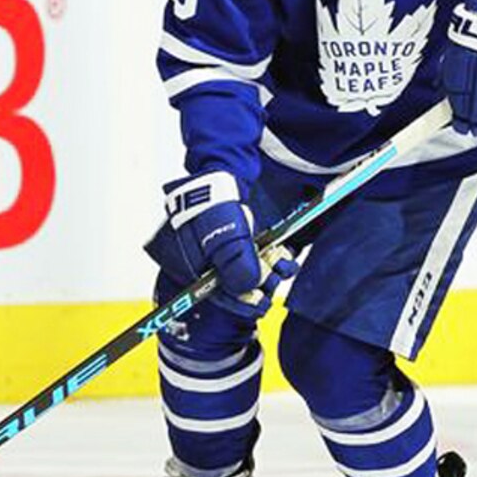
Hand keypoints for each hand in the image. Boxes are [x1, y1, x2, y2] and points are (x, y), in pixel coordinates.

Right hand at [147, 170, 298, 317]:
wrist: (221, 170)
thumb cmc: (213, 203)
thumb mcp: (223, 235)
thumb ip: (235, 262)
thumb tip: (249, 288)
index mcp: (192, 264)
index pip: (216, 294)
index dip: (241, 303)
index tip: (262, 306)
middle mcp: (205, 259)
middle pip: (234, 283)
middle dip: (258, 285)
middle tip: (275, 281)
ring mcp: (221, 247)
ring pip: (247, 269)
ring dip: (267, 271)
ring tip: (284, 266)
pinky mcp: (236, 236)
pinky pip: (253, 254)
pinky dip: (268, 257)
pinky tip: (283, 256)